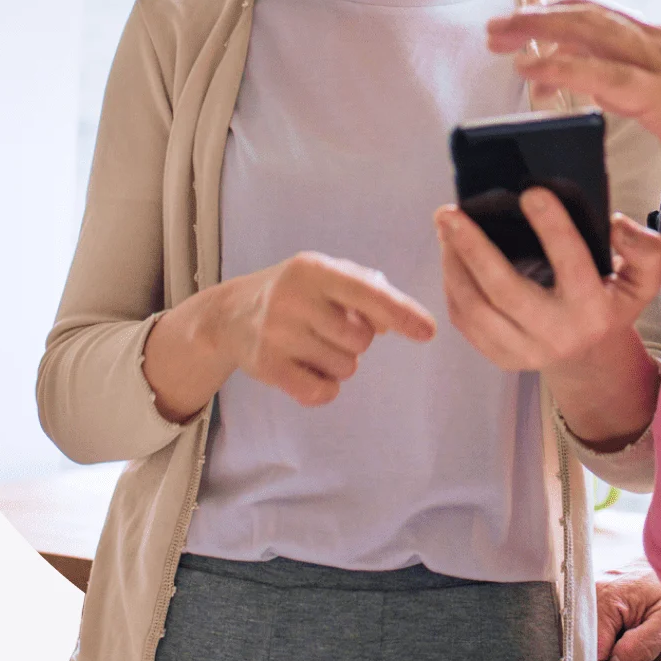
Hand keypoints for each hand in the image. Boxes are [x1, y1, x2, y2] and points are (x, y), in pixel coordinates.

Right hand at [216, 252, 437, 405]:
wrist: (231, 314)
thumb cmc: (298, 293)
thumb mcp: (330, 276)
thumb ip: (370, 290)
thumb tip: (394, 321)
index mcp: (315, 269)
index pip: (368, 293)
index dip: (402, 313)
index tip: (429, 332)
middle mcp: (293, 298)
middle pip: (361, 339)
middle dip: (357, 340)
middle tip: (330, 329)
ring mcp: (276, 333)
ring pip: (344, 367)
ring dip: (339, 362)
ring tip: (313, 344)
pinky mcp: (266, 366)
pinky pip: (320, 392)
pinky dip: (324, 388)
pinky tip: (307, 368)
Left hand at [436, 188, 660, 371]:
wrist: (589, 355)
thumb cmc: (610, 301)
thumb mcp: (641, 279)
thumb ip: (644, 249)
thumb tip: (616, 224)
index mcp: (593, 309)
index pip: (571, 263)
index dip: (553, 227)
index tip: (530, 192)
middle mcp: (557, 334)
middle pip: (505, 290)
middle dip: (473, 247)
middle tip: (450, 212)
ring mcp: (524, 351)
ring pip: (475, 308)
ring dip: (454, 264)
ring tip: (445, 228)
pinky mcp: (500, 357)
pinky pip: (465, 321)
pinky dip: (453, 286)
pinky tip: (450, 257)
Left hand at [486, 1, 660, 213]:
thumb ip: (643, 87)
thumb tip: (602, 86)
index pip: (605, 15)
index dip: (560, 15)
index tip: (524, 23)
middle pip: (590, 14)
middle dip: (538, 17)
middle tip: (497, 28)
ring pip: (592, 32)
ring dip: (540, 32)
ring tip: (501, 40)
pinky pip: (603, 75)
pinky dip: (562, 67)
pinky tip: (532, 68)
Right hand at [596, 564, 660, 660]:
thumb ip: (641, 646)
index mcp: (604, 600)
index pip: (593, 655)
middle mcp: (588, 595)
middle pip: (586, 648)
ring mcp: (587, 595)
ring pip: (587, 640)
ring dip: (602, 657)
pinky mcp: (591, 597)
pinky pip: (590, 629)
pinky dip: (601, 644)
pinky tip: (616, 650)